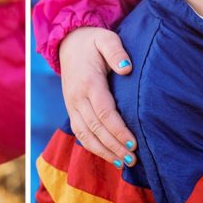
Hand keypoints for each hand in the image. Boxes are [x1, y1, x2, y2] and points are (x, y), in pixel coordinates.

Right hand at [58, 26, 136, 166]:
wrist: (67, 42)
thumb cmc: (92, 41)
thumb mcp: (105, 38)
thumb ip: (116, 51)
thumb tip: (127, 68)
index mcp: (88, 82)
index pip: (104, 112)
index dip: (119, 130)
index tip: (135, 143)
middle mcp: (77, 97)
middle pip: (96, 129)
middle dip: (115, 147)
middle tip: (133, 160)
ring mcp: (71, 105)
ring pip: (86, 135)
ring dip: (104, 152)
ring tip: (123, 164)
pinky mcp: (71, 109)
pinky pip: (80, 133)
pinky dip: (93, 147)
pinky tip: (108, 156)